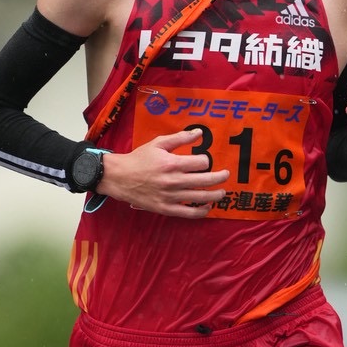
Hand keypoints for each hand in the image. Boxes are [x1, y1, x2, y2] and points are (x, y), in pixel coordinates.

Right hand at [99, 128, 229, 217]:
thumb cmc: (139, 159)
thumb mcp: (158, 144)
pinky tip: (208, 207)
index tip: (203, 160)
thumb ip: (180, 138)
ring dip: (216, 195)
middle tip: (226, 174)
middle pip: (206, 180)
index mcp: (173, 163)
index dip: (205, 160)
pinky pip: (189, 213)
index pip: (201, 163)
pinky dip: (201, 211)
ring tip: (222, 192)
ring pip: (201, 197)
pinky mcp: (166, 208)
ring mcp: (171, 197)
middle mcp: (174, 181)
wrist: (120, 177)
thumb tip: (199, 133)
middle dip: (220, 177)